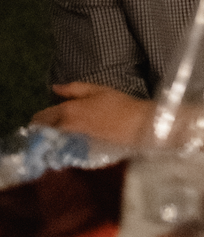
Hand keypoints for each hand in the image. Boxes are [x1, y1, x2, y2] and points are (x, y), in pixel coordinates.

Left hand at [31, 82, 149, 144]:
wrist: (136, 125)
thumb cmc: (118, 103)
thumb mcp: (97, 89)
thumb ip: (74, 89)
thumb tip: (54, 88)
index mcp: (69, 110)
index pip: (43, 117)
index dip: (36, 118)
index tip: (35, 119)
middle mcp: (68, 127)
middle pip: (46, 131)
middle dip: (41, 129)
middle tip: (41, 127)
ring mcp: (74, 139)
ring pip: (53, 139)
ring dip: (50, 137)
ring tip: (51, 134)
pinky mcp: (82, 148)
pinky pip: (64, 145)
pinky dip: (61, 143)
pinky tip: (65, 141)